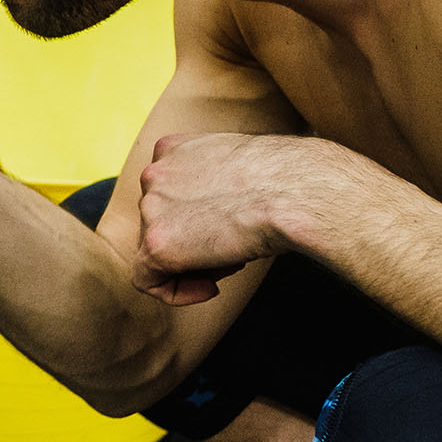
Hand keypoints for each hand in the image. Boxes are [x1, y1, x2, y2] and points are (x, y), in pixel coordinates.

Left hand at [134, 132, 311, 305]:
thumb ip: (213, 184)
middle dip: (195, 241)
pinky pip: (147, 280)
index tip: (223, 229)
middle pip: (161, 222)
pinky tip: (209, 290)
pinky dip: (175, 292)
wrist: (294, 191)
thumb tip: (215, 214)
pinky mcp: (156, 245)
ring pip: (158, 250)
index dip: (194, 218)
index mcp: (172, 150)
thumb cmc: (286, 181)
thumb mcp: (239, 168)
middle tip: (233, 248)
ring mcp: (151, 209)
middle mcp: (154, 174)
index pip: (167, 194)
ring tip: (233, 260)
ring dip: (194, 262)